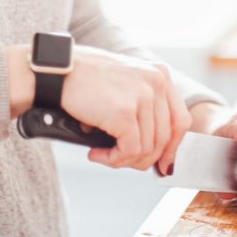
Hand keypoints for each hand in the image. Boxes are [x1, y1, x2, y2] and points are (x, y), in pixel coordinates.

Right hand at [62, 46, 191, 173]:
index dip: (172, 148)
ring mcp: (142, 97)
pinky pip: (129, 151)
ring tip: (104, 155)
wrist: (56, 71)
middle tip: (120, 160)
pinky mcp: (124, 113)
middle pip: (166, 138)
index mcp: (160, 74)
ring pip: (148, 148)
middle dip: (143, 158)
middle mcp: (156, 82)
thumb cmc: (84, 79)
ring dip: (124, 160)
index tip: (162, 165)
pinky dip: (113, 160)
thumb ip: (145, 106)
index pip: (181, 120)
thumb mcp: (126, 84)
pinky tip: (96, 154)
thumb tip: (157, 149)